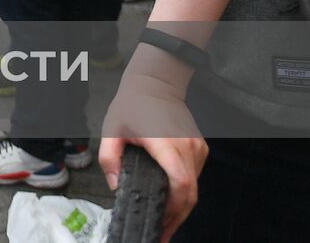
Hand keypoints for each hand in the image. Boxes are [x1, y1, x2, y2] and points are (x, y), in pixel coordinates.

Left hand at [99, 71, 208, 242]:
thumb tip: (117, 187)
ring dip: (181, 208)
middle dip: (177, 219)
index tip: (160, 226)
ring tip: (164, 225)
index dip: (174, 210)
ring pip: (195, 188)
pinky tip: (171, 203)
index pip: (180, 185)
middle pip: (191, 194)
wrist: (155, 82)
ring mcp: (197, 148)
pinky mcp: (200, 148)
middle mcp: (187, 148)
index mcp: (166, 144)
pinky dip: (185, 194)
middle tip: (161, 235)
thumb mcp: (111, 130)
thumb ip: (109, 159)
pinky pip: (195, 177)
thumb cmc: (131, 105)